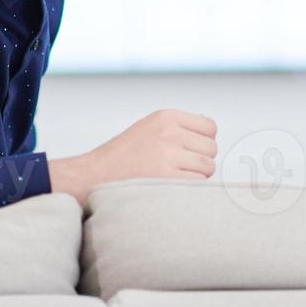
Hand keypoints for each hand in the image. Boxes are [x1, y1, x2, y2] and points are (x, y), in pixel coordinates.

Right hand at [49, 109, 217, 206]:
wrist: (94, 177)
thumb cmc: (123, 156)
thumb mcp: (149, 127)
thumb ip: (179, 126)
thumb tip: (209, 128)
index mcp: (166, 116)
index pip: (210, 127)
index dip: (203, 142)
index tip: (191, 151)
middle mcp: (169, 133)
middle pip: (211, 149)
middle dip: (200, 160)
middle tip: (180, 168)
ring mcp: (168, 155)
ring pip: (207, 167)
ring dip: (196, 176)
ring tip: (174, 178)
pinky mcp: (167, 178)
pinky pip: (197, 184)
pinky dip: (189, 189)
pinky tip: (171, 188)